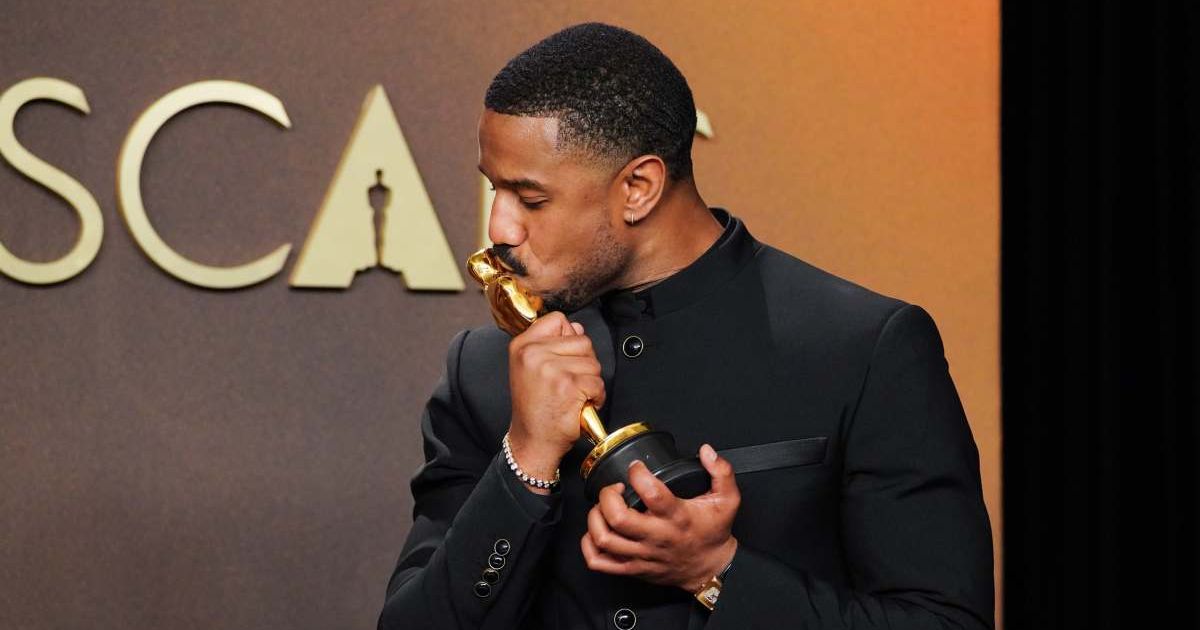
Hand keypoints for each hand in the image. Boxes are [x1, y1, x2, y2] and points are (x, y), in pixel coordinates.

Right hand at [508, 312, 604, 491]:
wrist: (532, 440)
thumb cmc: (534, 408)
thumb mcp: (530, 367)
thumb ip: (551, 343)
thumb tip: (576, 327)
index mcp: (522, 345)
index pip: (558, 319)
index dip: (568, 337)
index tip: (562, 358)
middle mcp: (533, 353)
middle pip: (582, 340)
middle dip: (584, 362)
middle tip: (569, 382)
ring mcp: (551, 368)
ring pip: (593, 362)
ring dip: (590, 381)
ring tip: (573, 394)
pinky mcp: (569, 385)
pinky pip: (597, 382)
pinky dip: (596, 396)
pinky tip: (580, 404)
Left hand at [580, 444, 739, 591]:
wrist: (709, 568)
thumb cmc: (713, 534)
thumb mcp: (727, 500)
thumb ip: (721, 472)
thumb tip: (707, 451)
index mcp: (677, 517)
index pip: (651, 493)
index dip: (638, 474)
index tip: (636, 467)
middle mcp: (656, 537)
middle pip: (618, 518)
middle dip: (608, 496)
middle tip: (614, 488)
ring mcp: (641, 555)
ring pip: (604, 539)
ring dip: (596, 517)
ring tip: (604, 507)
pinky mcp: (632, 568)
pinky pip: (599, 562)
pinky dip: (589, 545)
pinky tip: (597, 531)